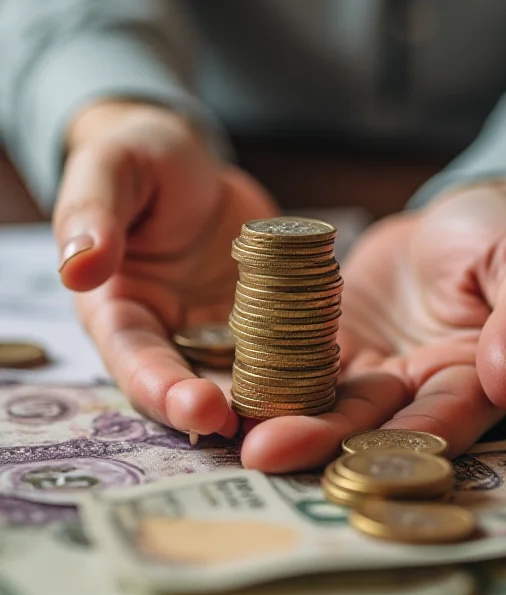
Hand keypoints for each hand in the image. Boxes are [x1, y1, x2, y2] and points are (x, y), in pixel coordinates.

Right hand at [55, 101, 277, 437]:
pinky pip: (281, 348)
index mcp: (117, 308)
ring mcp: (215, 333)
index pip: (134, 359)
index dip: (163, 389)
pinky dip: (302, 366)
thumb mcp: (111, 169)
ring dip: (270, 404)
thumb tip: (79, 267)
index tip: (199, 409)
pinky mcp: (258, 323)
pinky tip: (337, 375)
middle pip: (190, 386)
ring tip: (308, 420)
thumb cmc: (139, 158)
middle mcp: (167, 334)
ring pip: (240, 380)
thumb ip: (92, 214)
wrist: (190, 163)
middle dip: (226, 415)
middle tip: (265, 436)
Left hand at [241, 183, 505, 470]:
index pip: (441, 421)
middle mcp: (416, 390)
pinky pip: (300, 363)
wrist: (452, 214)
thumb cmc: (502, 234)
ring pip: (326, 403)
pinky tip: (229, 384)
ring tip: (232, 428)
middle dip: (317, 441)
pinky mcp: (334, 345)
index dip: (400, 442)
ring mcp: (371, 371)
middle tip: (262, 453)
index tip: (357, 456)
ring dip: (282, 417)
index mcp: (473, 380)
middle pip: (368, 425)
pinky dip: (269, 375)